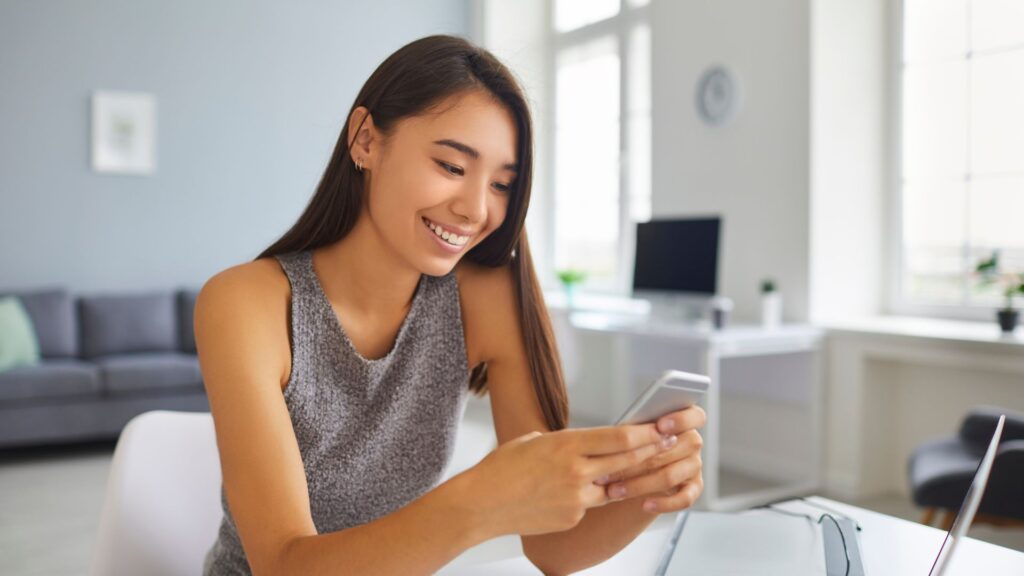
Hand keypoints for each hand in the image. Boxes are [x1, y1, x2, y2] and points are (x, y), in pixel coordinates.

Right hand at [463, 423, 679, 536]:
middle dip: (651, 452)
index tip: (661, 428)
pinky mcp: (572, 517)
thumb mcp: (534, 441)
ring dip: (626, 478)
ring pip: (614, 486)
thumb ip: (565, 443)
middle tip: (669, 445)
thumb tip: (585, 444)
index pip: (619, 438)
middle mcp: (576, 471)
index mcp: (566, 444)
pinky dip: (590, 497)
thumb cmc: (502, 468)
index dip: (645, 434)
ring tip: (638, 469)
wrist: (482, 504)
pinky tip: (575, 492)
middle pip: (626, 461)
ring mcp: (576, 498)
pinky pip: (591, 505)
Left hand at [595, 405, 705, 514]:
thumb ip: (635, 428)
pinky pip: (684, 498)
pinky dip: (663, 503)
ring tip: (614, 490)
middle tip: (609, 467)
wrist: (631, 474)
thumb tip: (620, 430)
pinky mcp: (694, 488)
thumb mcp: (630, 433)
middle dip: (637, 460)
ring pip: (671, 475)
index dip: (681, 420)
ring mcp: (694, 465)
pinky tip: (645, 505)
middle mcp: (692, 441)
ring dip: (639, 485)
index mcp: (683, 420)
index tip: (659, 426)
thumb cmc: (629, 446)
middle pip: (673, 449)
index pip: (695, 416)